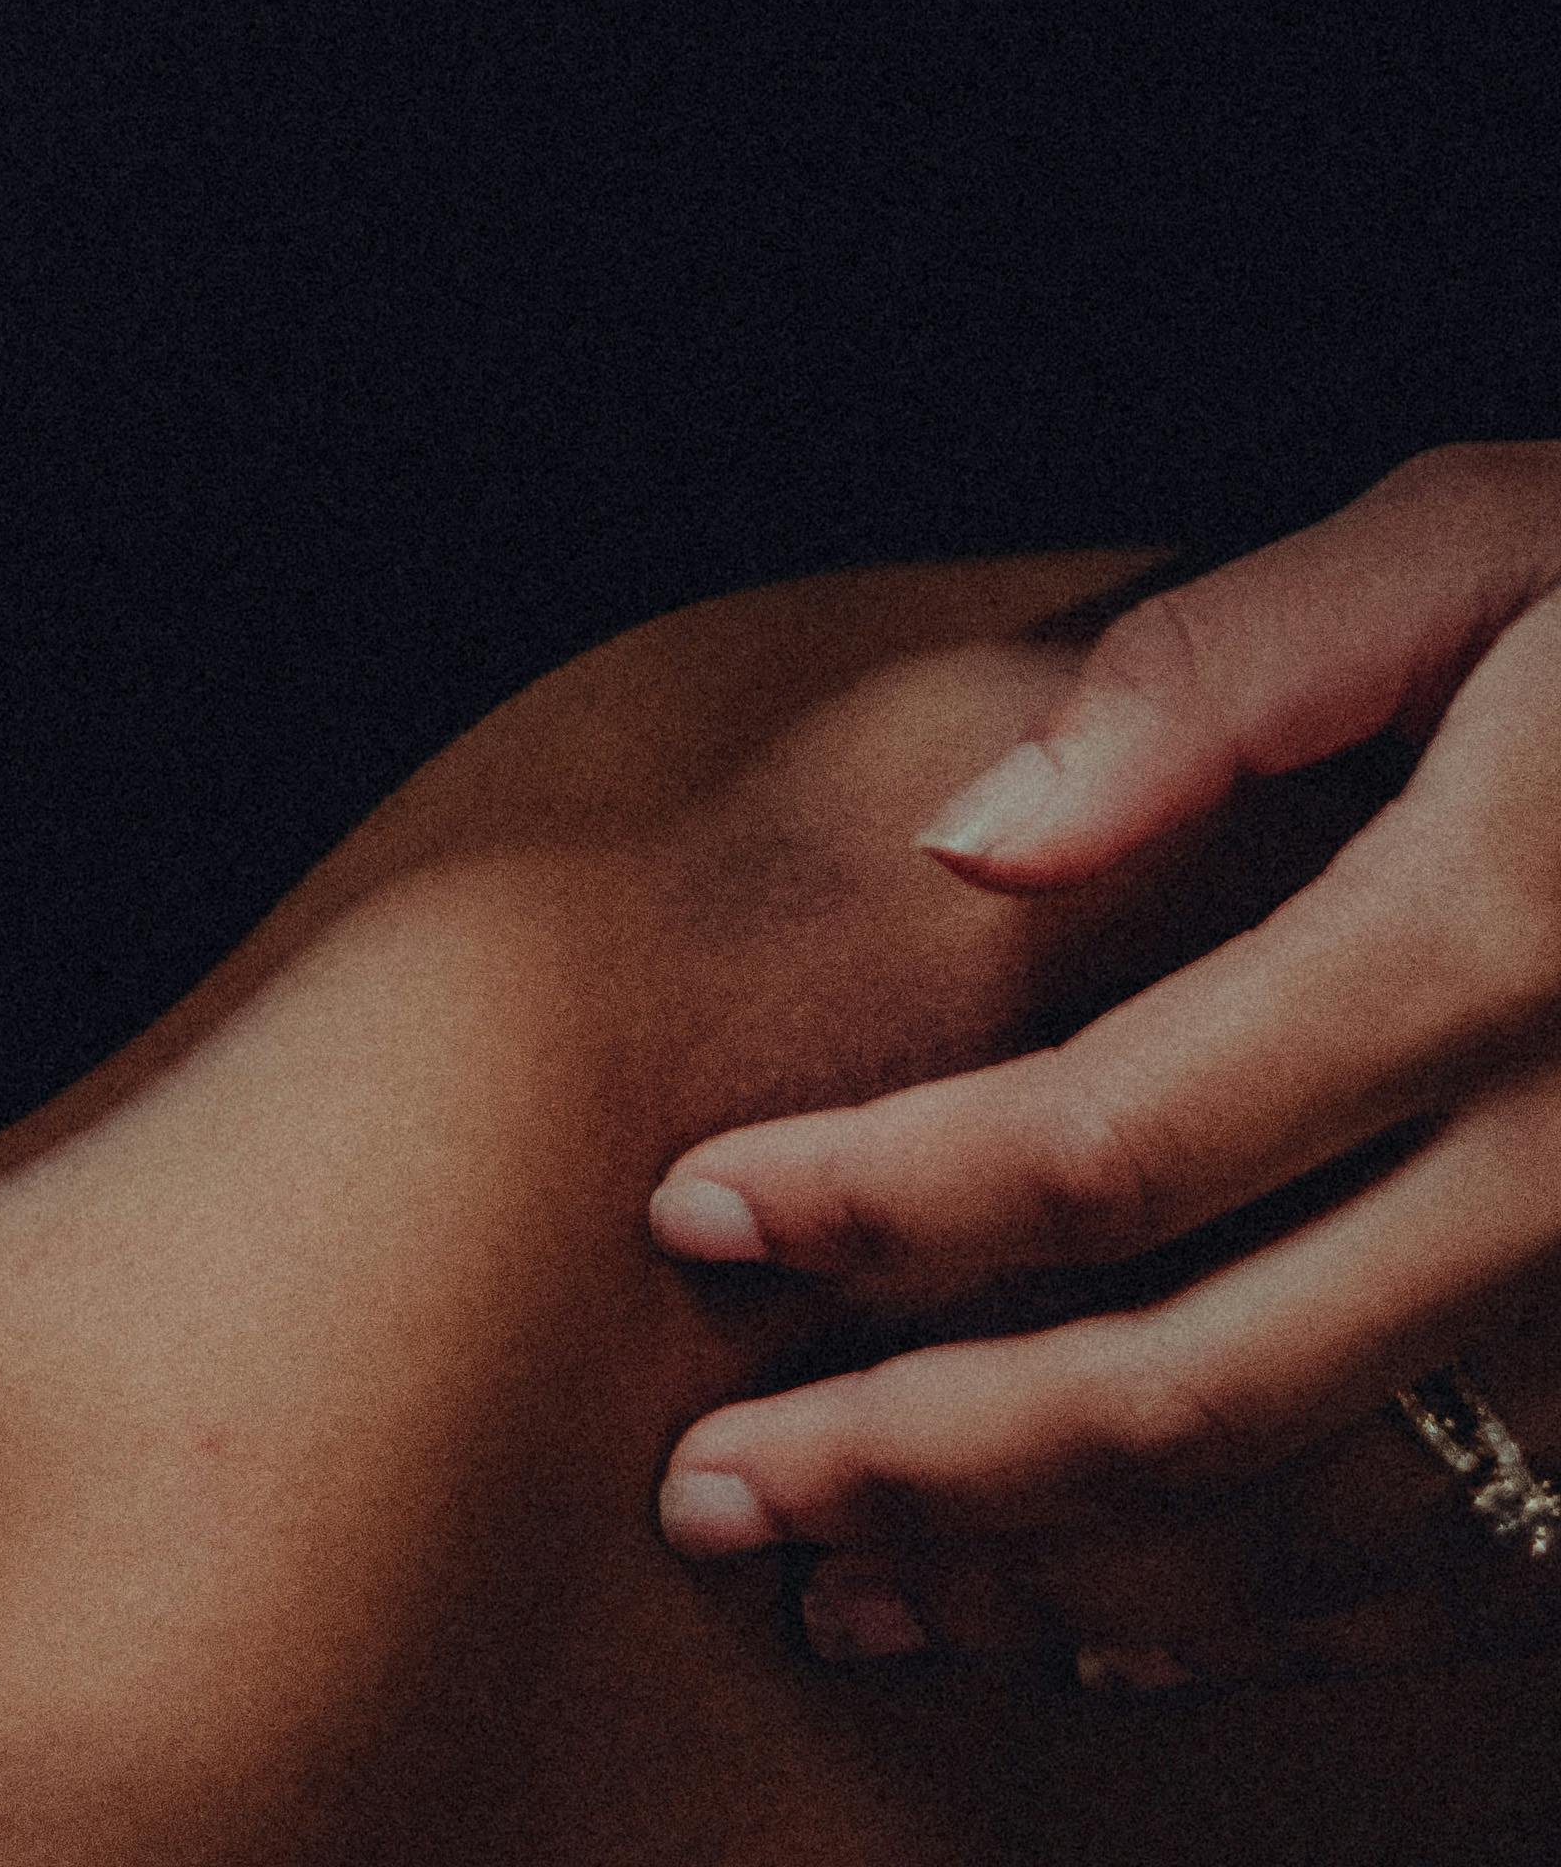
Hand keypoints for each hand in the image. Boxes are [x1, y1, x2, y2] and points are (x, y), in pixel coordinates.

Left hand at [649, 456, 1560, 1691]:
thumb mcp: (1481, 545)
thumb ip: (1216, 676)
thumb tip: (972, 837)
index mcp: (1482, 953)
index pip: (1114, 1140)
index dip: (884, 1198)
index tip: (692, 1210)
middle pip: (1186, 1390)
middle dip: (918, 1459)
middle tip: (706, 1490)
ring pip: (1315, 1530)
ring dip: (1062, 1583)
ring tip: (848, 1595)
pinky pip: (1468, 1572)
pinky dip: (1270, 1628)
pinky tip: (1108, 1627)